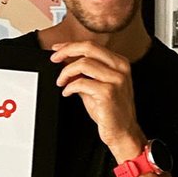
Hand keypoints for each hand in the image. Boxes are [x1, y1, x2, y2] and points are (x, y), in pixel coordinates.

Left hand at [49, 40, 143, 159]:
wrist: (122, 131)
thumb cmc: (110, 110)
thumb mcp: (95, 86)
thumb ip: (83, 73)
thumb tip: (65, 62)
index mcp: (119, 63)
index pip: (92, 46)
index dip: (71, 45)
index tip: (57, 49)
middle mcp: (120, 68)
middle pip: (88, 48)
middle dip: (66, 51)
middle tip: (54, 59)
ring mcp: (116, 80)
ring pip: (83, 64)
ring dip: (66, 72)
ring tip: (61, 82)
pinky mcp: (108, 93)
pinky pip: (81, 83)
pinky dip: (69, 87)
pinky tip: (67, 92)